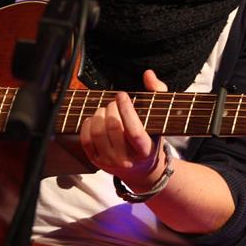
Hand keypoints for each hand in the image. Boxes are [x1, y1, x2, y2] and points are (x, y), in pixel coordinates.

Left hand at [80, 69, 168, 187]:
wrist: (141, 171)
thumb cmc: (151, 139)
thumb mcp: (159, 119)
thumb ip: (157, 93)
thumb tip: (148, 74)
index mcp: (145, 150)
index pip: (133, 130)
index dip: (126, 109)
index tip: (122, 95)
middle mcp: (127, 159)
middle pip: (113, 128)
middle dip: (112, 108)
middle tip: (114, 102)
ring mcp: (110, 162)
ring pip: (98, 133)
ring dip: (99, 114)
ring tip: (106, 109)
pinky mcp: (96, 161)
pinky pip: (86, 140)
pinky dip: (88, 124)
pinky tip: (95, 118)